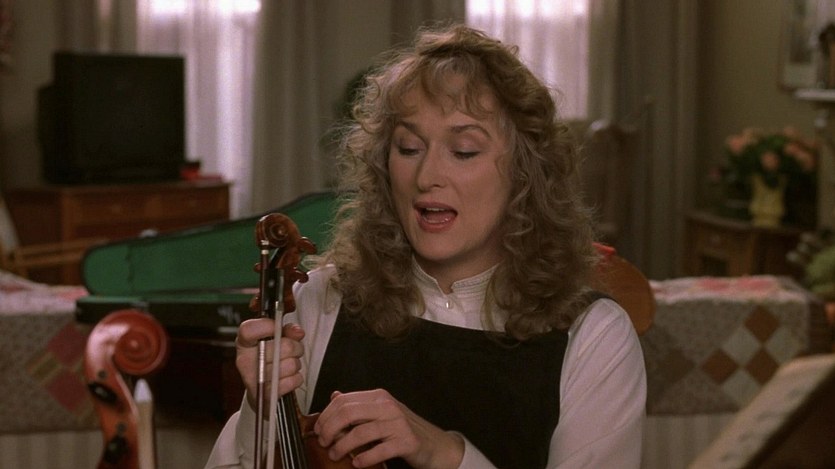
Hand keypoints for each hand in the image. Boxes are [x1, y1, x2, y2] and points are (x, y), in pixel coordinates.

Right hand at [235, 318, 305, 409]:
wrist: (260, 391)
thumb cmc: (267, 361)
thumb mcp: (274, 340)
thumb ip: (286, 330)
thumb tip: (296, 331)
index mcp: (245, 344)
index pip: (249, 330)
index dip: (267, 326)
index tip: (277, 327)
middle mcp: (246, 361)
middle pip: (282, 345)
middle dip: (295, 346)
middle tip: (292, 349)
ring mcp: (255, 379)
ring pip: (291, 363)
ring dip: (296, 363)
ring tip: (288, 363)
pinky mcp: (266, 394)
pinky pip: (294, 380)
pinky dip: (296, 378)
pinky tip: (287, 377)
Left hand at [314, 389, 463, 468]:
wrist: (434, 445)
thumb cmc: (402, 430)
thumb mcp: (380, 413)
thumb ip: (358, 405)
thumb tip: (334, 396)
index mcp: (378, 397)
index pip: (343, 400)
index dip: (326, 416)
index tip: (318, 429)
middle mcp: (388, 406)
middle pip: (348, 413)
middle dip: (329, 429)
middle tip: (323, 443)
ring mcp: (398, 423)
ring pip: (360, 433)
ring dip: (342, 447)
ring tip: (335, 455)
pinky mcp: (406, 442)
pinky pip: (378, 450)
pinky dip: (363, 458)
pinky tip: (357, 463)